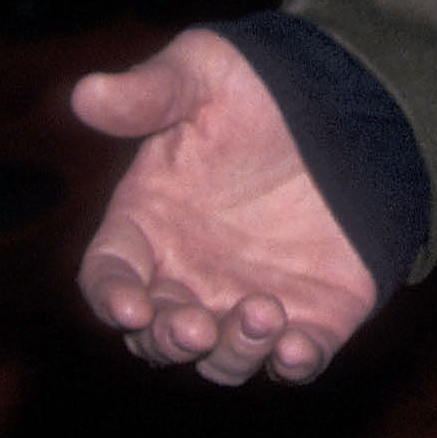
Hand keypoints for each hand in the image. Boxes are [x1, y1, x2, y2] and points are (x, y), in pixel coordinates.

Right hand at [73, 29, 376, 385]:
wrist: (347, 96)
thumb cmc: (257, 83)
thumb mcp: (202, 73)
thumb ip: (149, 93)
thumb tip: (88, 93)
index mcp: (149, 224)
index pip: (110, 277)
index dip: (112, 297)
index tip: (130, 306)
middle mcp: (190, 275)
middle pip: (158, 335)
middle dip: (170, 339)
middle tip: (196, 325)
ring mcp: (247, 298)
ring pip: (222, 358)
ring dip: (232, 351)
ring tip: (263, 313)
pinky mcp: (311, 313)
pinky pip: (294, 359)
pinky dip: (291, 364)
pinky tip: (297, 349)